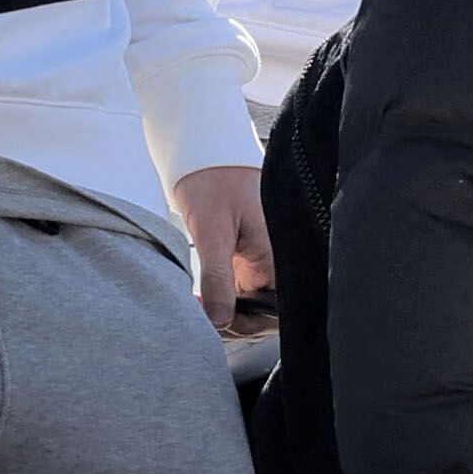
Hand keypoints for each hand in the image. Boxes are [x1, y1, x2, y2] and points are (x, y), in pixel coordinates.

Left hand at [171, 165, 274, 328]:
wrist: (203, 148)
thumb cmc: (214, 179)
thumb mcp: (213, 231)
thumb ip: (218, 278)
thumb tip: (220, 320)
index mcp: (276, 256)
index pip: (275, 311)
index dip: (248, 325)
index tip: (218, 323)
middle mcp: (273, 262)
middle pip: (262, 313)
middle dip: (232, 321)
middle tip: (201, 316)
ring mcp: (258, 262)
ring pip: (247, 304)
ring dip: (223, 310)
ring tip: (196, 305)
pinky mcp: (244, 258)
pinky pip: (238, 289)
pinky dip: (219, 297)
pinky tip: (198, 296)